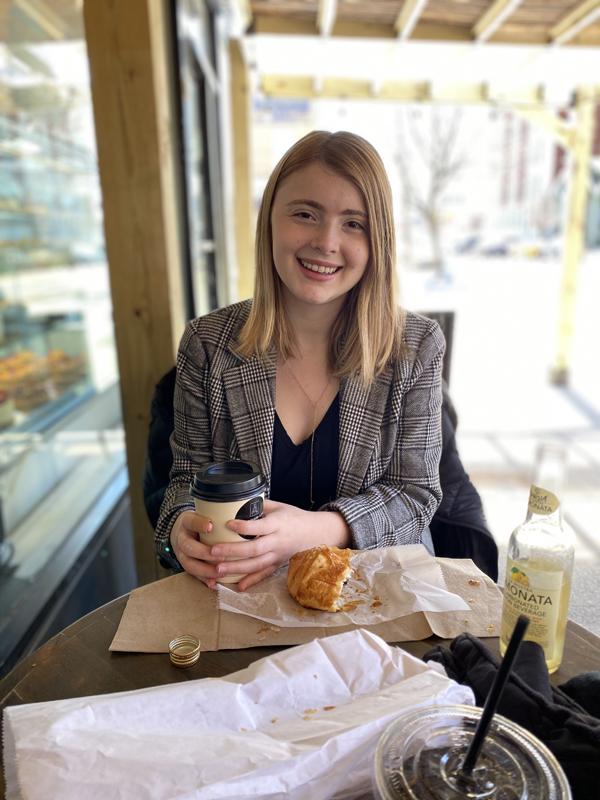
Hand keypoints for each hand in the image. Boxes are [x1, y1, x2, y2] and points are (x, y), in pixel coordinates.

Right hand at [170, 510, 221, 588]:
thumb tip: (244, 512)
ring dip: (205, 570)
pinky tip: (214, 584)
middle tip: (220, 557)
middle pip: (188, 546)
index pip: (191, 521)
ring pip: (189, 564)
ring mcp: (182, 554)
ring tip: (219, 572)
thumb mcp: (203, 514)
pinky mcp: (186, 565)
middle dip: (204, 553)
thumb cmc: (199, 523)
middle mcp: (182, 538)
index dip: (200, 524)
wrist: (182, 533)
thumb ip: (217, 514)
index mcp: (187, 522)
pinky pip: (193, 574)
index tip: (211, 526)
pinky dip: (204, 580)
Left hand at [209, 499, 350, 590]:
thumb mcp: (279, 506)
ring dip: (236, 568)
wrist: (316, 533)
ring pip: (256, 564)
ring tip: (217, 569)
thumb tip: (236, 501)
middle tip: (213, 551)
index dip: (244, 526)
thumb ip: (259, 505)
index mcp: (278, 524)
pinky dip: (252, 581)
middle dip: (232, 551)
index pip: (260, 526)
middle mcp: (278, 541)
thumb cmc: (294, 516)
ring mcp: (278, 555)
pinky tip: (238, 586)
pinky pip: (264, 574)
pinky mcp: (278, 564)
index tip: (227, 524)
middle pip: (254, 549)